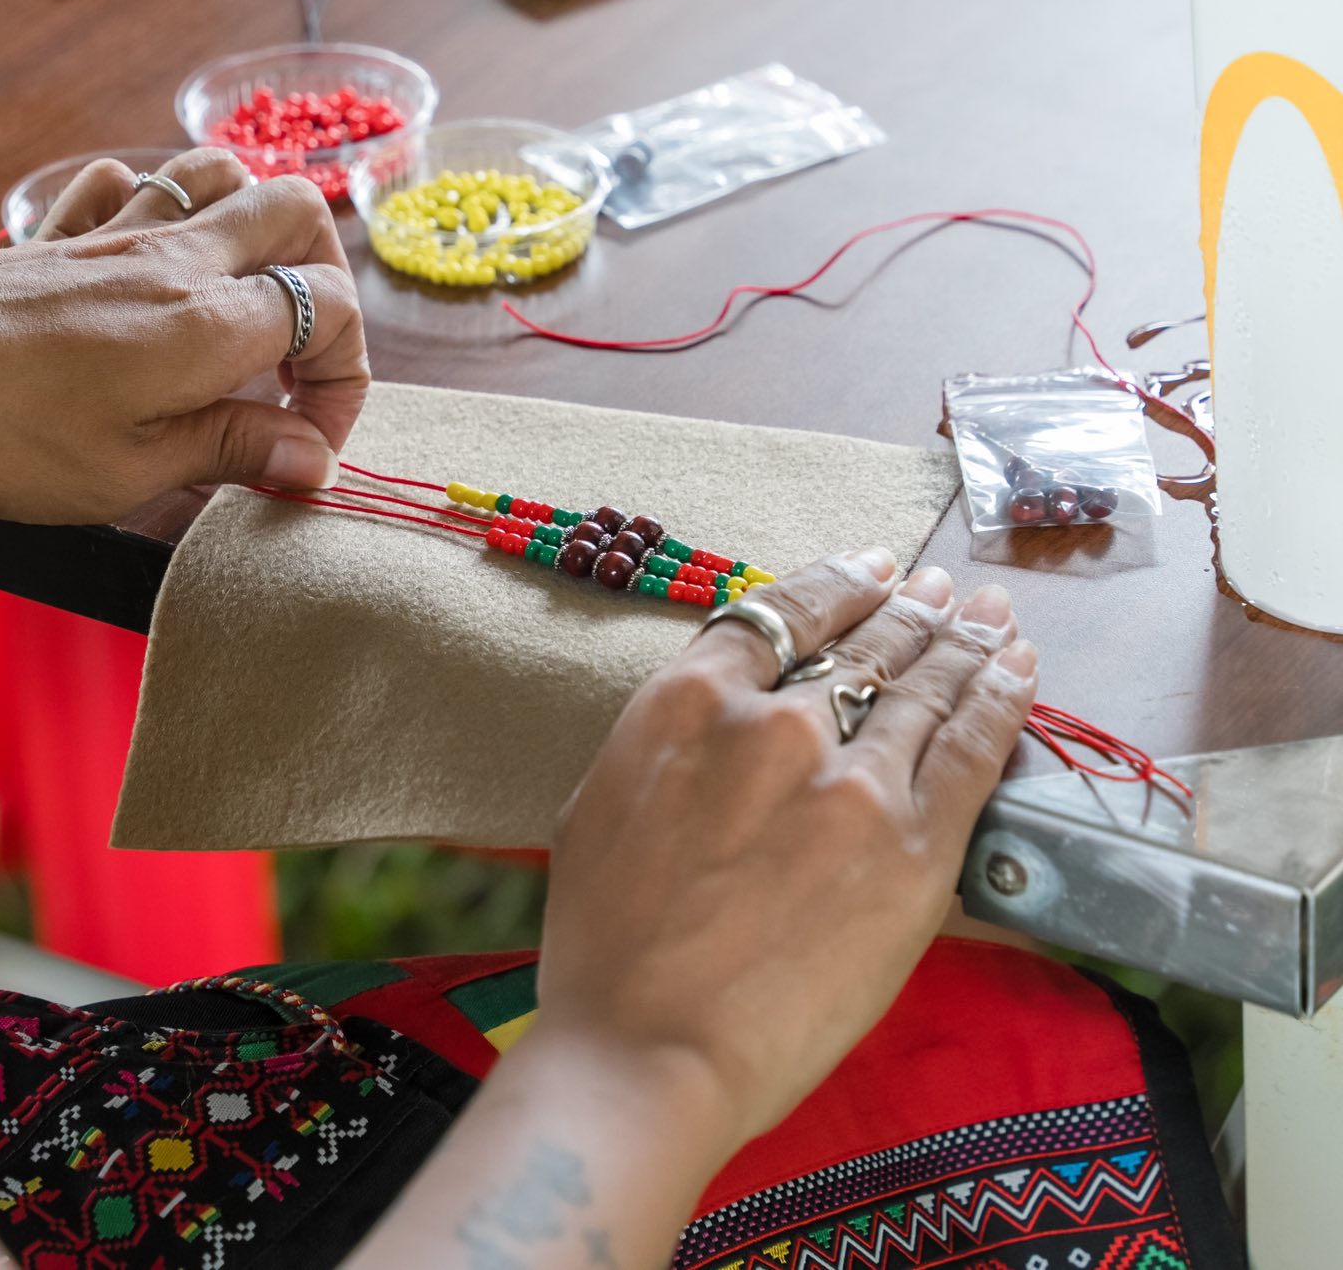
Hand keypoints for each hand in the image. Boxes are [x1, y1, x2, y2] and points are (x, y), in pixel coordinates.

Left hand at [0, 148, 368, 523]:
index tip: (308, 445)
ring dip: (251, 225)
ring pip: (220, 175)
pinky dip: (152, 206)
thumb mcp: (128, 474)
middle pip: (297, 213)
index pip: (334, 312)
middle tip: (295, 360)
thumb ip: (231, 451)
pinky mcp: (57, 233)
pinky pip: (125, 182)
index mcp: (209, 323)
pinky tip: (139, 259)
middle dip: (324, 278)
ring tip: (238, 300)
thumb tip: (314, 459)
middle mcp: (176, 258)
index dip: (345, 382)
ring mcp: (114, 233)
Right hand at [533, 550, 1037, 1146]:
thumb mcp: (600, 807)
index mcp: (686, 704)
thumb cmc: (605, 948)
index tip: (872, 570)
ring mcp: (852, 779)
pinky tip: (1018, 666)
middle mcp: (773, 720)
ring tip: (988, 613)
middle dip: (911, 610)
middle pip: (864, 642)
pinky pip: (974, 745)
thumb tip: (725, 723)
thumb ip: (672, 747)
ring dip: (964, 639)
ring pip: (927, 684)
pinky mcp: (914, 845)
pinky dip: (1002, 695)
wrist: (650, 1050)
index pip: (779, 612)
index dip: (838, 583)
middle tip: (940, 590)